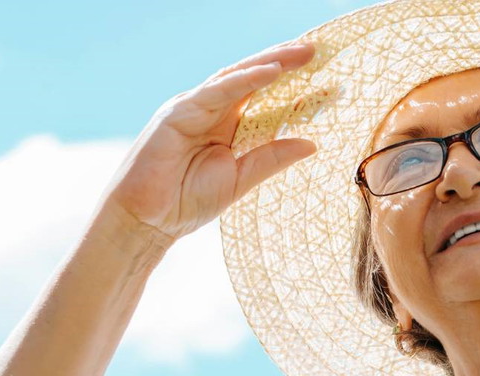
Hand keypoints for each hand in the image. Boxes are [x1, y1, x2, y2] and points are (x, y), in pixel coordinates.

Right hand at [99, 39, 318, 244]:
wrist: (148, 220)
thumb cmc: (187, 202)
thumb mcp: (241, 179)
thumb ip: (272, 159)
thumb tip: (312, 144)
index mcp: (228, 126)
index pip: (267, 99)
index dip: (298, 90)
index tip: (332, 86)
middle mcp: (212, 110)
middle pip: (255, 79)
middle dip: (287, 63)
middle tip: (320, 52)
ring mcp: (194, 108)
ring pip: (238, 76)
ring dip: (272, 62)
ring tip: (303, 53)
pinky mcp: (178, 112)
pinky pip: (217, 91)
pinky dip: (244, 79)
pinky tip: (270, 71)